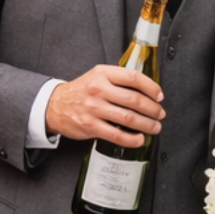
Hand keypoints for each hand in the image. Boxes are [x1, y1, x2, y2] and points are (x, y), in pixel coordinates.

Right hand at [45, 64, 163, 146]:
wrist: (54, 105)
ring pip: (128, 118)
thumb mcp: (97, 76)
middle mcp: (98, 89)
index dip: (151, 88)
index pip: (133, 78)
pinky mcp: (90, 126)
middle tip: (160, 114)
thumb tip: (147, 89)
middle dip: (153, 109)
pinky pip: (117, 135)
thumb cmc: (81, 91)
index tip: (159, 96)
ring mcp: (94, 109)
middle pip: (134, 100)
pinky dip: (132, 139)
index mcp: (103, 74)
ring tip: (154, 127)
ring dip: (147, 125)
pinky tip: (139, 139)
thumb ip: (118, 80)